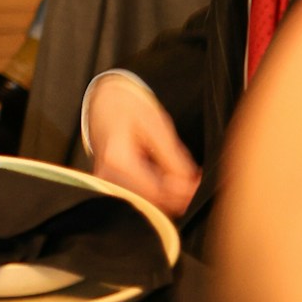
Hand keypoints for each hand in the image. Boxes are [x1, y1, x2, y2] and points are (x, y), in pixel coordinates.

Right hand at [85, 78, 200, 217]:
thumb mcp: (156, 125)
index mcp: (118, 158)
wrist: (103, 100)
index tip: (198, 183)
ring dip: (168, 195)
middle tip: (195, 180)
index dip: (181, 192)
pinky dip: (156, 191)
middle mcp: (108, 174)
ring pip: (146, 201)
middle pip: (150, 201)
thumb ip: (173, 157)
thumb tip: (189, 184)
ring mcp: (106, 181)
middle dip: (177, 195)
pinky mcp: (109, 184)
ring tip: (184, 177)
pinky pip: (138, 195)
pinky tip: (169, 178)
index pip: (155, 191)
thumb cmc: (127, 106)